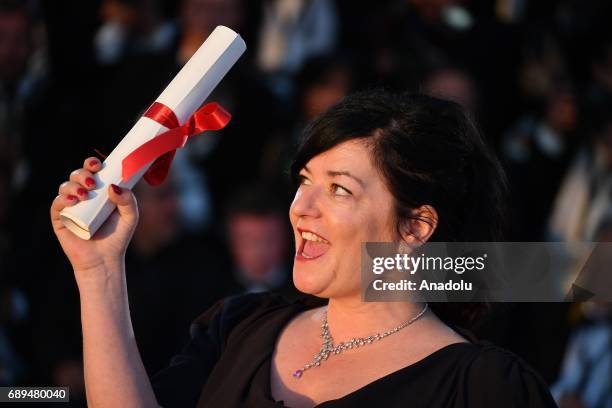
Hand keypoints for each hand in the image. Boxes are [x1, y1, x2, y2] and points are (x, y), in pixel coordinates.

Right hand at [50, 157, 138, 280]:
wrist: (104, 259)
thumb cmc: (118, 237)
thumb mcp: (130, 217)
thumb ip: (128, 200)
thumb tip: (112, 186)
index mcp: (99, 191)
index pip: (93, 171)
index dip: (92, 163)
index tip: (98, 164)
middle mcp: (83, 196)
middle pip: (77, 175)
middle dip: (82, 173)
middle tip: (92, 182)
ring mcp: (70, 206)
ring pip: (65, 186)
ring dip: (73, 185)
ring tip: (84, 194)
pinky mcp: (60, 219)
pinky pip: (57, 204)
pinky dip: (62, 199)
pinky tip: (72, 200)